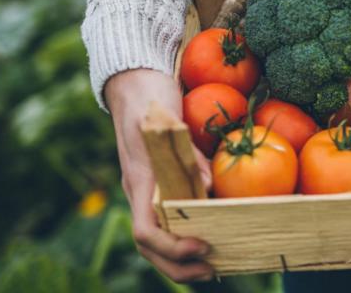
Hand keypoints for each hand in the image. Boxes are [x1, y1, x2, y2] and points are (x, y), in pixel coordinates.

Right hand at [106, 69, 213, 281]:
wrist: (135, 79)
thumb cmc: (150, 96)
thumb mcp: (167, 118)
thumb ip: (186, 151)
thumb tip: (209, 187)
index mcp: (140, 181)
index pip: (146, 231)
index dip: (172, 247)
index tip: (201, 246)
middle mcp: (142, 192)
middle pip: (152, 247)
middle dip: (180, 266)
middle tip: (214, 270)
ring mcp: (149, 190)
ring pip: (159, 239)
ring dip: (183, 259)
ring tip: (216, 266)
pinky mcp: (162, 183)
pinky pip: (170, 220)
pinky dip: (187, 237)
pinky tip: (214, 238)